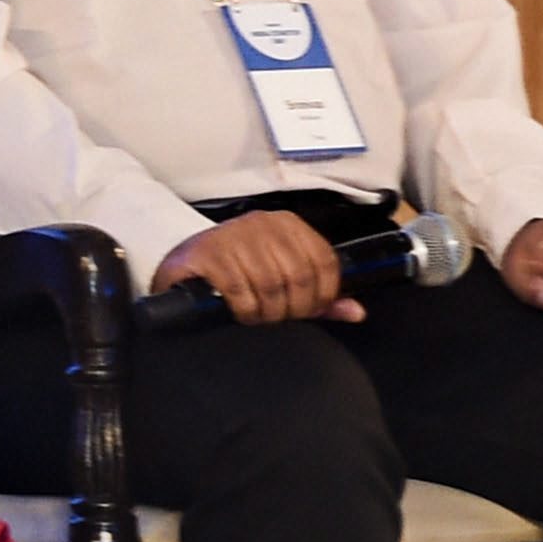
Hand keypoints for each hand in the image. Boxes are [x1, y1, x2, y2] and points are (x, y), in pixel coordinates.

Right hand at [152, 210, 358, 326]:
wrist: (186, 259)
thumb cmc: (239, 268)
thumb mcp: (282, 276)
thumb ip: (320, 295)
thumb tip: (356, 312)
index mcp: (288, 224)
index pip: (325, 262)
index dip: (323, 295)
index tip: (309, 310)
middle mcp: (264, 224)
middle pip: (300, 277)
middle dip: (293, 308)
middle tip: (280, 317)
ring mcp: (235, 235)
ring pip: (270, 286)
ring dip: (267, 312)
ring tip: (259, 315)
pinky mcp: (210, 252)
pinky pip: (240, 290)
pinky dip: (245, 310)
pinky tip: (242, 312)